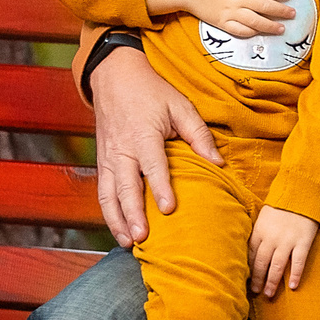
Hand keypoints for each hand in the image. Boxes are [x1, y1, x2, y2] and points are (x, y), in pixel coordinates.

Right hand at [90, 49, 219, 246]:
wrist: (114, 77)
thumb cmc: (151, 92)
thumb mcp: (180, 106)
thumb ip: (198, 135)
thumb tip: (218, 163)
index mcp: (144, 135)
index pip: (152, 166)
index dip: (160, 188)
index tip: (169, 209)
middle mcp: (122, 150)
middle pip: (125, 186)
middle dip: (132, 214)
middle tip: (142, 237)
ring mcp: (108, 157)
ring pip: (108, 194)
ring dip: (116, 220)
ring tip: (128, 242)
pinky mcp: (101, 162)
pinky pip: (102, 191)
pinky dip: (108, 213)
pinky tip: (119, 229)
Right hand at [145, 0, 297, 37]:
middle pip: (264, 6)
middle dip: (281, 11)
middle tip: (292, 13)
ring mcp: (230, 12)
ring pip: (255, 21)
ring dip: (270, 25)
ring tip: (282, 28)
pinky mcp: (222, 22)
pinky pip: (239, 30)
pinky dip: (251, 32)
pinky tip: (260, 33)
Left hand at [249, 206, 318, 298]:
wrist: (302, 194)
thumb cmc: (282, 207)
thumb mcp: (263, 218)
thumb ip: (258, 234)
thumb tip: (250, 253)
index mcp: (259, 231)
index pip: (251, 255)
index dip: (249, 269)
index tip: (247, 281)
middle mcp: (271, 238)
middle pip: (261, 263)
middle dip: (258, 279)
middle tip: (256, 291)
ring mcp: (287, 241)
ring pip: (277, 265)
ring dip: (272, 282)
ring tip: (269, 294)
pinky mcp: (303, 242)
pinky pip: (298, 262)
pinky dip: (295, 274)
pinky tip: (292, 286)